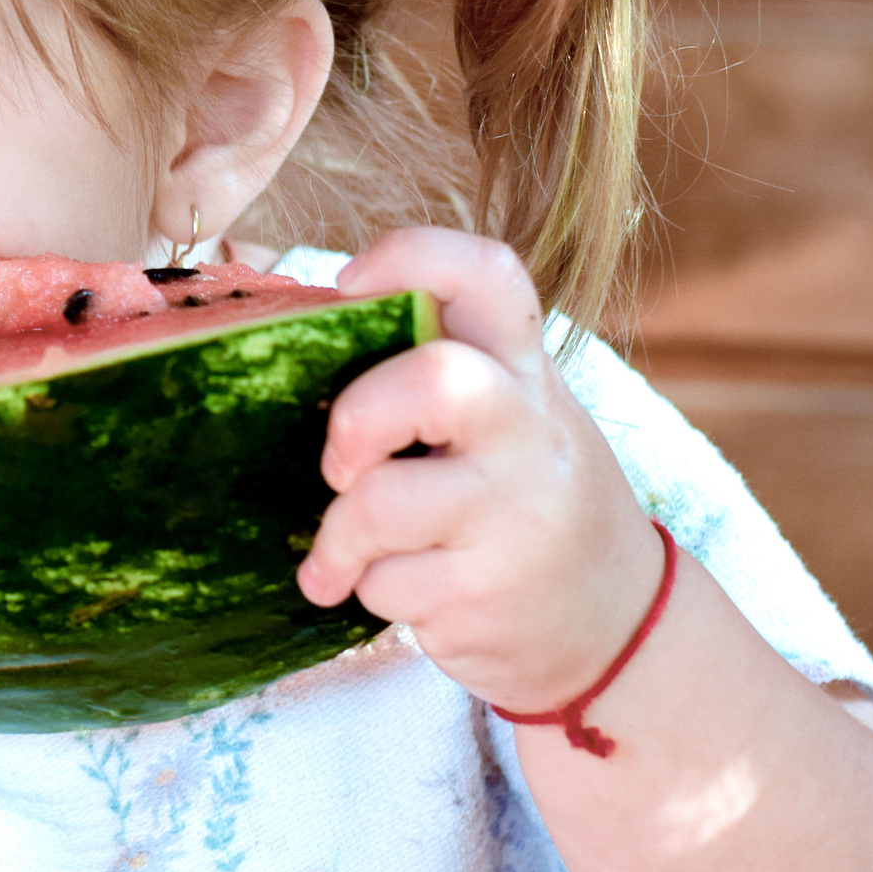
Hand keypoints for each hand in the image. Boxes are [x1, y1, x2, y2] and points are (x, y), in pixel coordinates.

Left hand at [302, 227, 664, 713]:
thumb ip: (416, 364)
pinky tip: (403, 591)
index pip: (489, 275)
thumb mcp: (499, 413)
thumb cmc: (515, 488)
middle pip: (438, 381)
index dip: (412, 256)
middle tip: (339, 465)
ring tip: (340, 556)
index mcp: (520, 367)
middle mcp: (526, 430)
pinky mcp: (487, 596)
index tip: (347, 284)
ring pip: (381, 506)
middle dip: (358, 419)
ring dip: (338, 539)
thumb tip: (256, 281)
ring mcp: (514, 515)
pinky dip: (368, 592)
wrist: (616, 615)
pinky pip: (384, 586)